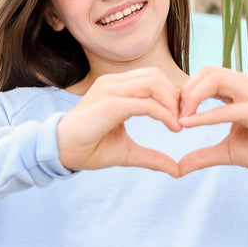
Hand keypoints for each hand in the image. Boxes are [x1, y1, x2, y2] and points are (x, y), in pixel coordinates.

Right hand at [56, 68, 181, 177]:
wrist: (62, 152)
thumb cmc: (90, 148)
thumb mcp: (128, 152)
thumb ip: (151, 156)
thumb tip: (175, 170)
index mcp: (116, 87)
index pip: (152, 78)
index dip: (172, 94)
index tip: (183, 117)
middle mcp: (113, 83)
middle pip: (156, 76)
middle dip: (176, 96)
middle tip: (185, 119)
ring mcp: (111, 90)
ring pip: (154, 84)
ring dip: (172, 103)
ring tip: (179, 124)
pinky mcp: (111, 104)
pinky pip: (146, 104)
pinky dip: (164, 114)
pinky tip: (173, 128)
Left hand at [177, 66, 247, 175]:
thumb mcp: (227, 151)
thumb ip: (203, 155)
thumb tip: (178, 168)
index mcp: (239, 87)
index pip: (206, 75)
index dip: (186, 90)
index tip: (174, 113)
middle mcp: (246, 84)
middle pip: (208, 72)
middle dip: (186, 90)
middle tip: (174, 114)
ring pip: (215, 80)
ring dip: (193, 97)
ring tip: (181, 118)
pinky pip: (227, 109)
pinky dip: (205, 116)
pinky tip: (188, 124)